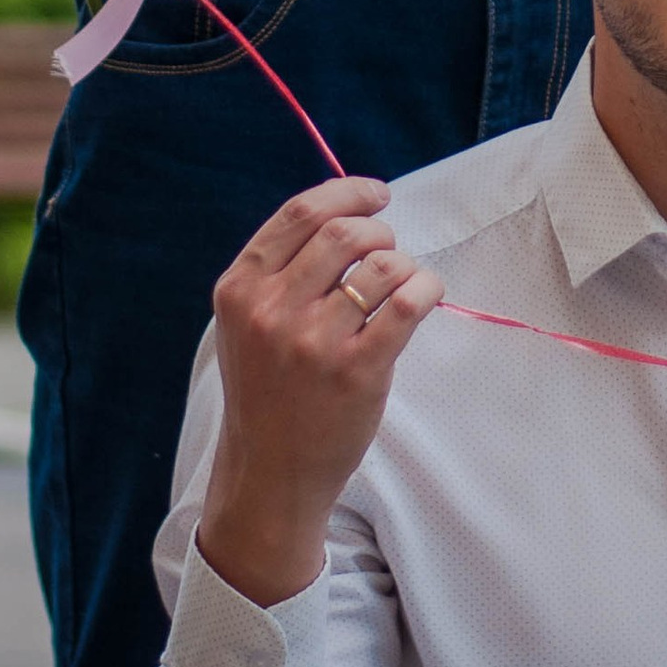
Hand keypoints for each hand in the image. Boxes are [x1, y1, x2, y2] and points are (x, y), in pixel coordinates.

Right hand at [196, 179, 443, 608]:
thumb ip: (281, 270)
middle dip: (379, 232)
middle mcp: (271, 311)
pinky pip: (407, 302)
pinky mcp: (357, 371)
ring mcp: (314, 342)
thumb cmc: (267, 391)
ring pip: (381, 264)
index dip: (348, 193)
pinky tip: (425, 295)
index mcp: (240, 289)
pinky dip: (426, 287)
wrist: (270, 474)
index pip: (300, 213)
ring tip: (401, 285)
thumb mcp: (247, 323)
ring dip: (403, 265)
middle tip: (387, 251)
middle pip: (344, 232)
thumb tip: (347, 211)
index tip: (377, 195)